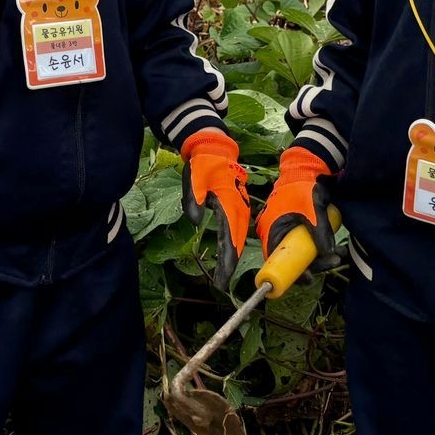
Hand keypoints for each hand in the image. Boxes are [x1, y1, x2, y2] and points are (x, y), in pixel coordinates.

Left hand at [179, 129, 249, 281]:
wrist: (215, 149)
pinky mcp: (238, 207)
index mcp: (228, 205)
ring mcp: (241, 208)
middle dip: (230, 265)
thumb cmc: (203, 165)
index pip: (229, 240)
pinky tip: (229, 254)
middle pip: (237, 244)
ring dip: (233, 257)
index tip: (221, 280)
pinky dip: (235, 245)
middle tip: (221, 284)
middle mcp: (238, 210)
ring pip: (240, 238)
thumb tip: (195, 220)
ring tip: (225, 275)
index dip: (226, 262)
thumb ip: (193, 199)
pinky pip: (239, 231)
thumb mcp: (194, 178)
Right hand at [254, 146, 339, 275]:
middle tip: (333, 261)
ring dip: (321, 257)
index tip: (309, 277)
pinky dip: (322, 248)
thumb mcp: (312, 210)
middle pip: (292, 259)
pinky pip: (310, 245)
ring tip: (339, 254)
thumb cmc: (304, 186)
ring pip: (304, 253)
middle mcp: (278, 232)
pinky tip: (337, 248)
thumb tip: (328, 254)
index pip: (275, 258)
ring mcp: (290, 231)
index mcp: (271, 228)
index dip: (289, 271)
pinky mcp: (301, 228)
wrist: (309, 167)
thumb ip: (319, 232)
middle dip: (314, 263)